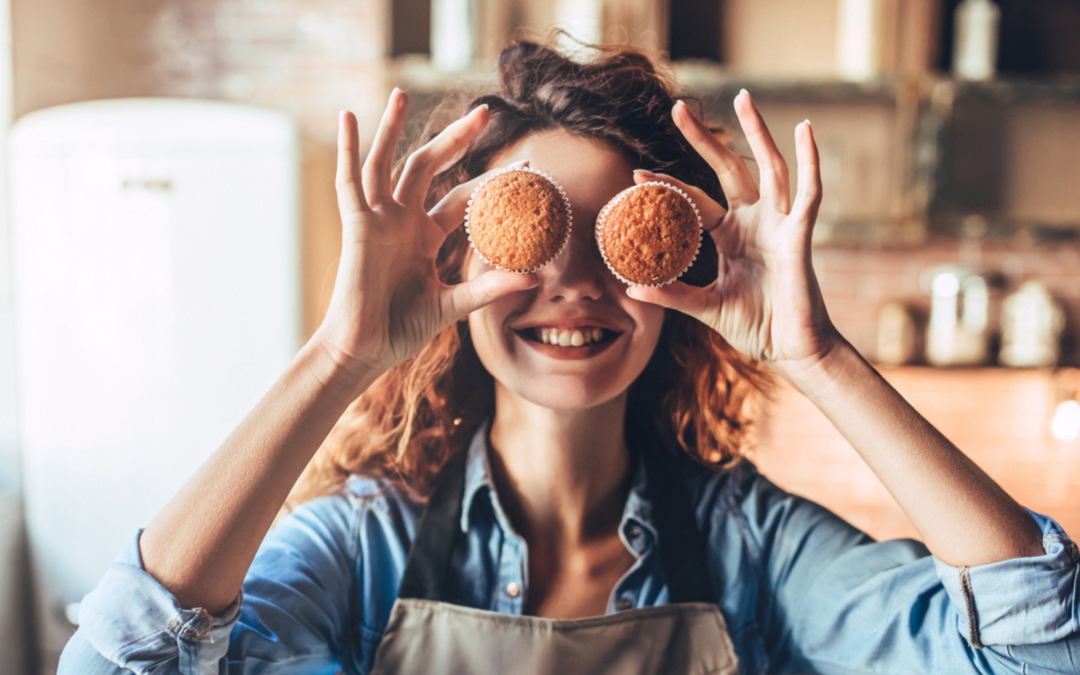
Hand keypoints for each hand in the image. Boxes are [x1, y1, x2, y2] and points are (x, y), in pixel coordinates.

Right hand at [315, 90, 538, 382]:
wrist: (365, 351)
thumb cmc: (402, 330)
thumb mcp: (453, 306)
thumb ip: (489, 288)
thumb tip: (534, 278)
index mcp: (425, 236)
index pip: (462, 198)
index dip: (491, 182)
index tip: (527, 167)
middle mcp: (402, 221)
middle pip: (429, 167)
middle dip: (456, 139)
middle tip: (485, 111)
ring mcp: (378, 221)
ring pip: (387, 163)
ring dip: (392, 128)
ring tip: (402, 93)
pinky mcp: (356, 227)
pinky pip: (350, 182)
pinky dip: (348, 149)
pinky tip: (348, 117)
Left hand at [627, 91, 838, 380]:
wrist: (792, 351)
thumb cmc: (755, 327)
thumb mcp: (707, 307)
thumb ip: (673, 294)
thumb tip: (631, 287)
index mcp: (729, 237)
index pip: (694, 202)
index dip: (667, 187)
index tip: (636, 175)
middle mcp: (754, 223)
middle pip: (728, 169)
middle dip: (704, 139)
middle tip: (678, 108)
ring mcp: (778, 225)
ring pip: (768, 167)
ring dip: (757, 132)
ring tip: (743, 97)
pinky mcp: (799, 235)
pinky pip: (807, 193)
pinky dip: (810, 162)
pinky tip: (805, 131)